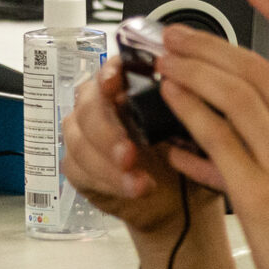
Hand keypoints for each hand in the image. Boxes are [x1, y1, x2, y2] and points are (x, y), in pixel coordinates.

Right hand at [61, 56, 222, 242]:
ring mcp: (83, 133)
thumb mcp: (191, 130)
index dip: (108, 74)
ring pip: (78, 141)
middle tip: (129, 154)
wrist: (178, 198)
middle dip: (107, 133)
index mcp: (127, 86)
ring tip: (137, 182)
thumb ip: (184, 109)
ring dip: (107, 163)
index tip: (114, 84)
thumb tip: (185, 91)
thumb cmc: (183, 157)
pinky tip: (131, 189)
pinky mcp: (77, 164)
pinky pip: (77, 168)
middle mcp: (99, 104)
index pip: (110, 70)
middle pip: (88, 107)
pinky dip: (106, 181)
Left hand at [146, 0, 268, 268]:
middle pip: (257, 68)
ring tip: (162, 59)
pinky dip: (189, 114)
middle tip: (173, 33)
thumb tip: (205, 138)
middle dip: (207, 44)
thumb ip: (264, 152)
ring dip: (190, 70)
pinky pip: (217, 140)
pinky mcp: (261, 195)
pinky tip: (169, 103)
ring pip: (233, 95)